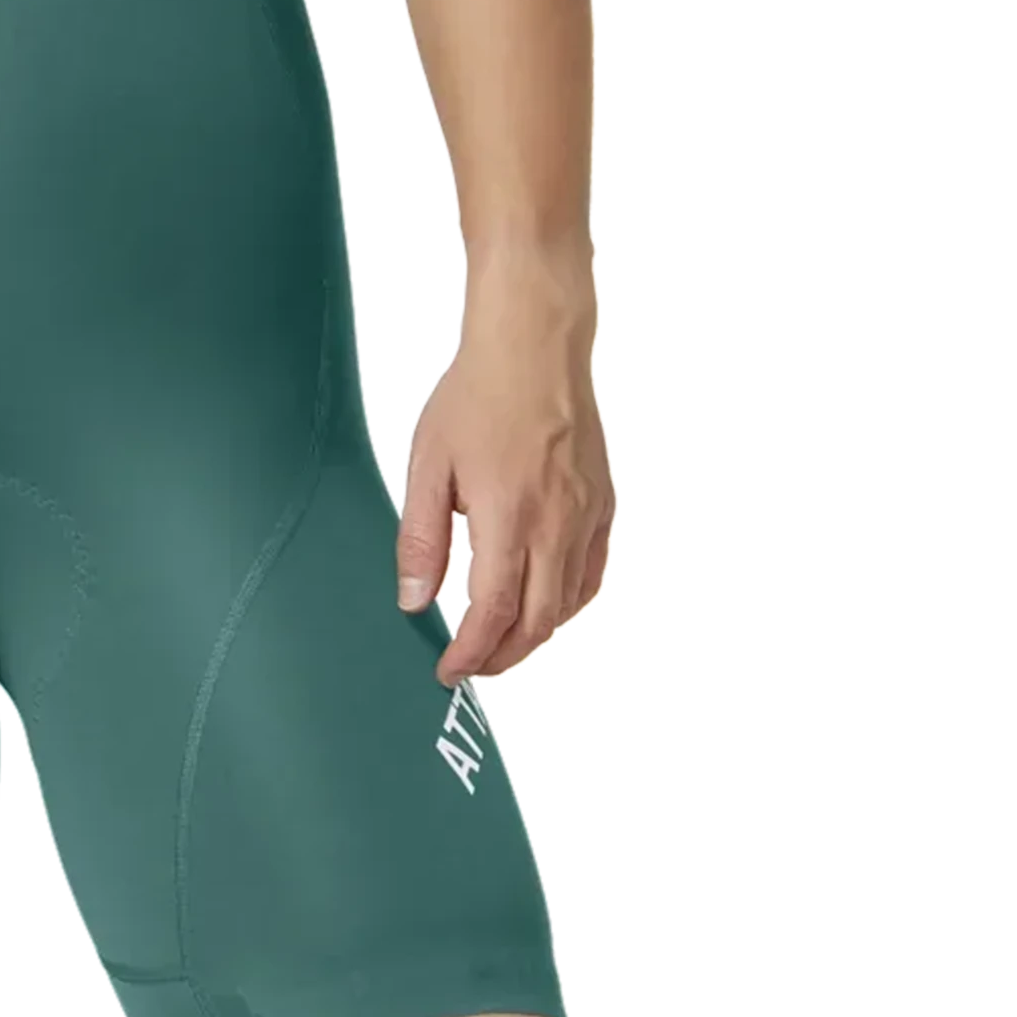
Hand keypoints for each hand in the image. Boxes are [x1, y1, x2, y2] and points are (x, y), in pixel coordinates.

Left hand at [394, 301, 613, 686]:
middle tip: (473, 668)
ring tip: (502, 646)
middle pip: (536, 620)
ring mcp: (586, 515)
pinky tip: (544, 606)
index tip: (448, 671)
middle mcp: (556, 524)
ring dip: (535, 635)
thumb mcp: (429, 463)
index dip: (470, 652)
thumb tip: (414, 601)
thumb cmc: (476, 396)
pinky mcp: (602, 503)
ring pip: (568, 603)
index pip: (492, 612)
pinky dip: (567, 603)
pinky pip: (591, 573)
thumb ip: (421, 538)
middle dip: (503, 656)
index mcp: (508, 516)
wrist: (534, 345)